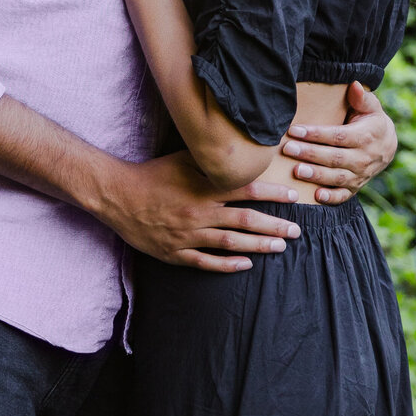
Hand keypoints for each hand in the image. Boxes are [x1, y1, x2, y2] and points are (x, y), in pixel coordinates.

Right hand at [100, 150, 301, 271]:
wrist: (119, 196)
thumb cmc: (153, 174)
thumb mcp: (182, 159)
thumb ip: (209, 159)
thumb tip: (235, 151)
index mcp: (203, 188)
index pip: (246, 190)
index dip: (272, 194)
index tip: (293, 196)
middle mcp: (200, 212)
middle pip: (245, 220)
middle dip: (275, 225)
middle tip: (297, 230)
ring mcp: (189, 235)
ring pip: (231, 243)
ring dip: (259, 245)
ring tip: (280, 246)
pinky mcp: (176, 253)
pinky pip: (207, 262)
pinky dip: (228, 265)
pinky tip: (246, 265)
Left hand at [280, 83, 396, 204]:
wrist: (388, 145)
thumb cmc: (371, 120)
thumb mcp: (371, 107)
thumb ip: (361, 98)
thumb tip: (355, 84)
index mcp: (365, 136)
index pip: (337, 136)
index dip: (316, 134)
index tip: (295, 131)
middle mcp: (363, 158)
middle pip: (334, 157)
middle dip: (310, 154)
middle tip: (289, 149)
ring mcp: (360, 175)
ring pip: (337, 178)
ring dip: (316, 176)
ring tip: (296, 171)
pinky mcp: (356, 187)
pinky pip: (344, 195)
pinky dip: (331, 198)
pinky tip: (315, 196)